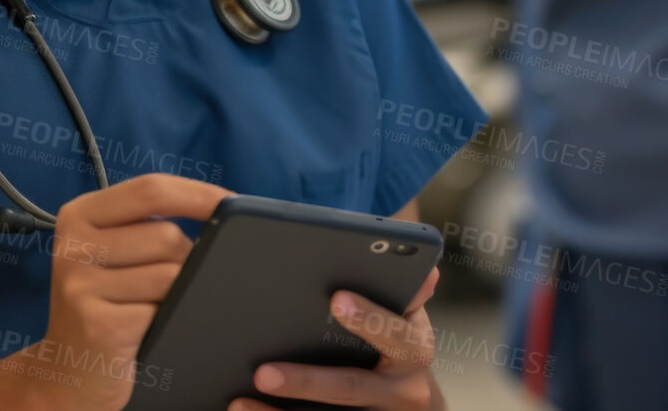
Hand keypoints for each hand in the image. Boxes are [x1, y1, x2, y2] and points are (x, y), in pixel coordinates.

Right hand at [27, 174, 233, 410]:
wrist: (67, 374)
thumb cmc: (104, 306)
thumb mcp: (110, 253)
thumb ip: (147, 225)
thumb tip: (221, 213)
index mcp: (79, 215)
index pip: (151, 189)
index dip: (199, 195)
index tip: (232, 203)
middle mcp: (73, 245)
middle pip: (167, 235)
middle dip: (185, 259)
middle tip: (161, 286)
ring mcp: (81, 285)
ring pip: (171, 274)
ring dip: (175, 293)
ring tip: (148, 306)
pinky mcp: (98, 324)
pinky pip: (162, 309)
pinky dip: (165, 320)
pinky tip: (143, 330)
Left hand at [230, 267, 443, 410]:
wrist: (414, 403)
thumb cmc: (399, 347)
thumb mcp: (408, 318)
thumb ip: (406, 294)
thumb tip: (427, 270)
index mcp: (415, 351)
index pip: (394, 333)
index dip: (369, 317)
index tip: (335, 299)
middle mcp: (402, 393)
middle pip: (350, 387)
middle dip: (306, 381)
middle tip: (263, 372)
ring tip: (240, 402)